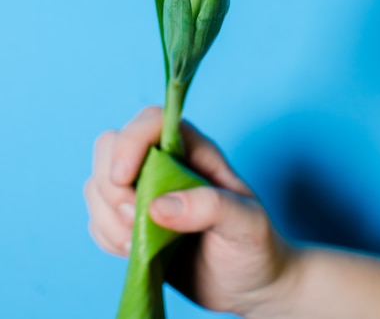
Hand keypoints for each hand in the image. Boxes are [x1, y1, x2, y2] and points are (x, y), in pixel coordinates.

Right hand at [84, 106, 293, 317]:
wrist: (250, 284)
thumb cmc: (256, 246)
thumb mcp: (248, 223)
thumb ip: (211, 206)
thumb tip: (158, 206)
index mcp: (193, 149)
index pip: (151, 121)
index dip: (130, 142)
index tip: (123, 178)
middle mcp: (163, 162)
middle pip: (110, 145)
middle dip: (111, 186)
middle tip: (136, 219)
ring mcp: (143, 191)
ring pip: (97, 183)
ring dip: (107, 216)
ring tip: (138, 243)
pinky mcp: (130, 221)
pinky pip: (97, 217)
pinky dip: (106, 235)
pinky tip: (134, 251)